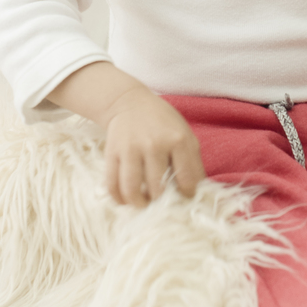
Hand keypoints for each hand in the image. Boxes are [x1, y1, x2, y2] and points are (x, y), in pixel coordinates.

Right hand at [47, 61, 205, 207]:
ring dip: (139, 203)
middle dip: (161, 202)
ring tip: (144, 204)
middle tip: (162, 203)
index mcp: (177, 140)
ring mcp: (131, 149)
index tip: (183, 197)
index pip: (186, 179)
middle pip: (158, 189)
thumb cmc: (162, 122)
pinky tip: (125, 200)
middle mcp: (154, 145)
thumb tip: (194, 193)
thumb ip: (192, 161)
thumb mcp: (184, 134)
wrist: (130, 103)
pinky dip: (118, 198)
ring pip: (132, 189)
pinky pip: (112, 183)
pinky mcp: (112, 153)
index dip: (187, 195)